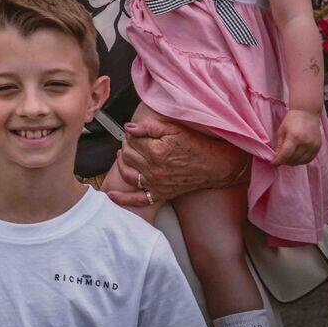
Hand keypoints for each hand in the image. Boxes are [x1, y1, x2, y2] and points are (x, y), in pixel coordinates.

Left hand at [108, 111, 245, 207]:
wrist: (215, 165)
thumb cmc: (196, 144)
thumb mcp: (174, 129)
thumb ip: (149, 127)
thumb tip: (128, 128)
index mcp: (155, 151)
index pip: (130, 140)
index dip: (131, 134)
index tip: (136, 132)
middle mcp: (153, 169)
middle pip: (127, 155)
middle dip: (127, 146)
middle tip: (134, 142)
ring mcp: (155, 184)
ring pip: (127, 173)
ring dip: (121, 163)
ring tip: (123, 156)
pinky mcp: (160, 194)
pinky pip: (138, 200)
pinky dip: (123, 199)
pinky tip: (111, 196)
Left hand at [270, 109, 320, 166]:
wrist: (307, 112)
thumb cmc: (291, 120)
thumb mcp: (281, 131)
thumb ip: (279, 145)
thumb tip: (277, 157)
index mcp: (294, 137)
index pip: (285, 155)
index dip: (278, 161)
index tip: (273, 163)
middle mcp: (305, 142)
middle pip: (293, 159)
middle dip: (285, 162)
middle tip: (280, 160)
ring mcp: (313, 145)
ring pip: (302, 161)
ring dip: (293, 162)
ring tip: (287, 159)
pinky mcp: (318, 146)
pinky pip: (310, 159)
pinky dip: (302, 161)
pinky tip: (296, 158)